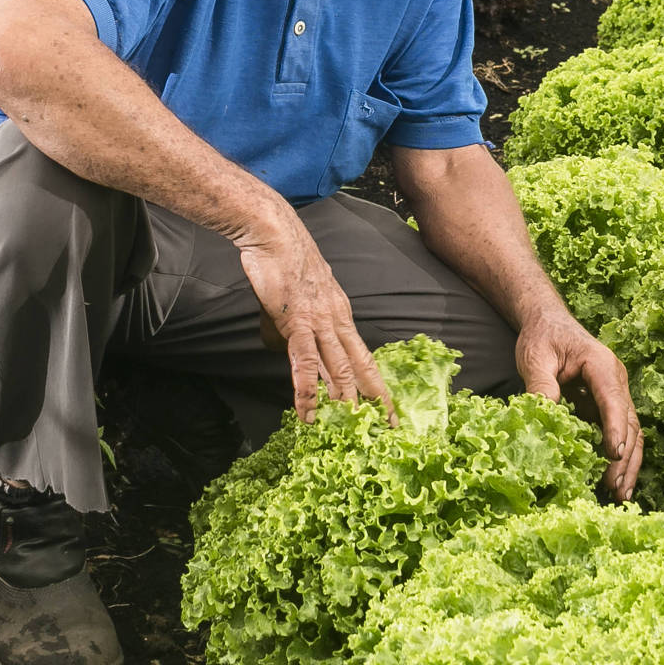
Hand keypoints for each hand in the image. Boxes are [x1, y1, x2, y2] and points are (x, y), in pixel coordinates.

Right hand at [237, 210, 390, 423]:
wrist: (275, 234)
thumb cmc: (283, 260)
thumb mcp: (296, 298)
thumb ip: (294, 327)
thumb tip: (285, 349)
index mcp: (340, 314)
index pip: (362, 355)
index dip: (375, 383)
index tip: (387, 406)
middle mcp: (337, 321)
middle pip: (361, 367)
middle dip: (376, 399)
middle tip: (388, 428)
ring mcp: (320, 323)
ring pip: (339, 369)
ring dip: (346, 402)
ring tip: (354, 430)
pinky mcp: (297, 323)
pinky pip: (305, 362)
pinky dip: (308, 390)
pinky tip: (308, 411)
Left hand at [518, 318, 641, 502]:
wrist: (548, 323)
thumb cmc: (542, 337)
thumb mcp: (535, 357)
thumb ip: (541, 384)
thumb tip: (545, 414)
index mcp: (601, 365)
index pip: (612, 399)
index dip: (614, 427)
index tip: (613, 453)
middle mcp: (615, 382)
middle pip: (629, 422)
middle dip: (624, 456)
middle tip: (615, 487)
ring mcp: (614, 396)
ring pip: (630, 433)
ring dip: (628, 463)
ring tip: (620, 494)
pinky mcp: (606, 408)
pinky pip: (618, 435)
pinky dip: (619, 458)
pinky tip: (614, 482)